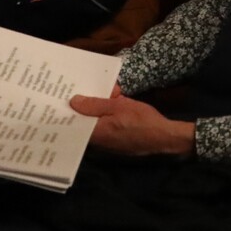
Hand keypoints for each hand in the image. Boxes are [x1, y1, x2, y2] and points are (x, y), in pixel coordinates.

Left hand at [70, 86, 197, 155]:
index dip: (69, 108)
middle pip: (85, 120)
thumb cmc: (141, 121)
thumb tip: (74, 101)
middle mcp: (96, 141)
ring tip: (113, 91)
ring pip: (97, 121)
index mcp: (94, 133)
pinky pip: (107, 125)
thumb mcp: (119, 106)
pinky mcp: (117, 141)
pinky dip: (110, 114)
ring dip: (102, 106)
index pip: (72, 121)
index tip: (66, 94)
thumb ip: (95, 104)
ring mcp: (107, 143)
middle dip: (90, 103)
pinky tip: (119, 101)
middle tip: (93, 87)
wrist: (164, 138)